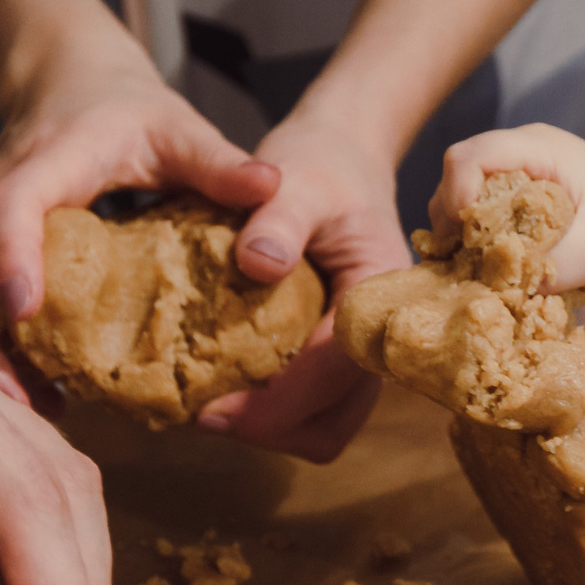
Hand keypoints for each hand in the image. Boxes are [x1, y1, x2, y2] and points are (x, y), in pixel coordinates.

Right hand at [0, 20, 278, 404]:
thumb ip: (221, 162)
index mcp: (43, 163)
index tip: (26, 312)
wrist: (66, 80)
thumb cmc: (126, 109)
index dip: (14, 257)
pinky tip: (33, 389)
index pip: (13, 208)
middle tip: (25, 403)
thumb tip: (273, 186)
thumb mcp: (178, 129)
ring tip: (34, 409)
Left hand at [198, 103, 411, 460]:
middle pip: (335, 420)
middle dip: (271, 427)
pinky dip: (273, 412)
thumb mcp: (297, 178)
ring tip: (210, 405)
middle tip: (202, 414)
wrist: (343, 157)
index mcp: (382, 294)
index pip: (338, 370)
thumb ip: (279, 217)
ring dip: (271, 427)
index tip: (213, 409)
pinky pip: (315, 409)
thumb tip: (258, 264)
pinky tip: (228, 386)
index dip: (279, 401)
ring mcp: (364, 353)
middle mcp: (381, 336)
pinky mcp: (341, 358)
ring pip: (326, 425)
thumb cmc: (321, 165)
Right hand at [432, 124, 584, 293]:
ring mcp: (517, 178)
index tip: (470, 241)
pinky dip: (478, 247)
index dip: (456, 197)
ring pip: (462, 202)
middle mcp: (520, 156)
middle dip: (454, 223)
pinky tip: (493, 273)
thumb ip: (549, 266)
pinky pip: (479, 221)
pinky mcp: (517, 203)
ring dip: (464, 239)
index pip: (469, 158)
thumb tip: (499, 286)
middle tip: (466, 266)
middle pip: (456, 179)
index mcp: (539, 149)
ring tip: (481, 274)